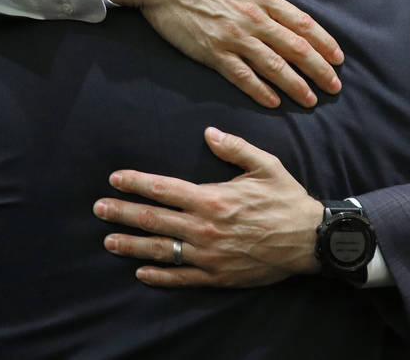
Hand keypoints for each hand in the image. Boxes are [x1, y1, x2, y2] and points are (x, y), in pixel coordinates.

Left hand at [93, 127, 323, 287]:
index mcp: (211, 198)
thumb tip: (208, 132)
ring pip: (161, 250)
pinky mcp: (218, 276)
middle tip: (98, 209)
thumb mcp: (265, 165)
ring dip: (131, 245)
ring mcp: (209, 255)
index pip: (163, 189)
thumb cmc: (287, 199)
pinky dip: (159, 275)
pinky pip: (181, 277)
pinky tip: (141, 272)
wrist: (311, 241)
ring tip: (108, 240)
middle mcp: (204, 227)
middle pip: (153, 219)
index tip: (114, 179)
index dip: (136, 183)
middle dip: (122, 213)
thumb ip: (234, 147)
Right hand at [101, 0, 342, 107]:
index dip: (324, 42)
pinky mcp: (212, 52)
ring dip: (296, 86)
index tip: (338, 57)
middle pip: (296, 48)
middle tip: (335, 86)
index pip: (301, 22)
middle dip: (320, 70)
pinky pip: (242, 76)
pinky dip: (261, 91)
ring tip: (311, 100)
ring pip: (274, 66)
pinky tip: (274, 102)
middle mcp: (253, 17)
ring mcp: (234, 36)